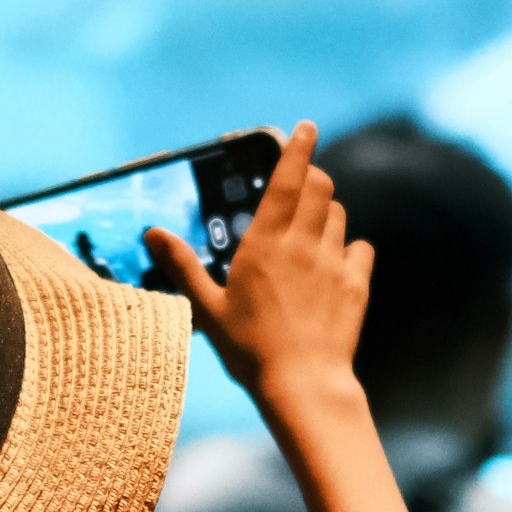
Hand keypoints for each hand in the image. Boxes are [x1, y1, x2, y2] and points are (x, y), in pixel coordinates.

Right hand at [145, 123, 368, 410]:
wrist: (303, 385)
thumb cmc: (249, 351)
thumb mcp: (207, 308)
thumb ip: (183, 265)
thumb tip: (151, 232)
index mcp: (264, 245)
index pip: (287, 179)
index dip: (298, 148)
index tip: (307, 127)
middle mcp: (302, 245)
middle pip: (320, 187)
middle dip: (313, 176)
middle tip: (303, 181)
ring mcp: (333, 263)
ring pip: (339, 214)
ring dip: (327, 212)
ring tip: (311, 229)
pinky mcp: (356, 285)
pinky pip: (360, 248)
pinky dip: (350, 248)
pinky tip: (337, 262)